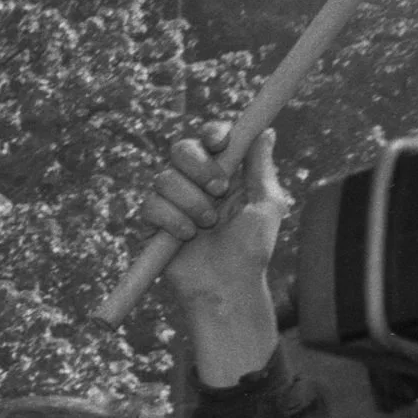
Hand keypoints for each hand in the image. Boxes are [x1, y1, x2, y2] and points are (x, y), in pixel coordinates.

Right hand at [142, 121, 289, 308]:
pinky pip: (150, 206)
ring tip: (206, 225)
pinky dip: (171, 220)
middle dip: (198, 167)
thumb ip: (261, 167)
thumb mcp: (267, 204)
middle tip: (218, 190)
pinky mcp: (154, 224)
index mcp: (225, 173)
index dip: (211, 133)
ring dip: (190, 202)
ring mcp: (174, 203)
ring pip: (164, 178)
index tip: (219, 142)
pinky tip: (186, 237)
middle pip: (181, 149)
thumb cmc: (252, 249)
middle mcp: (197, 183)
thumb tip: (265, 131)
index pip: (211, 139)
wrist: (225, 286)